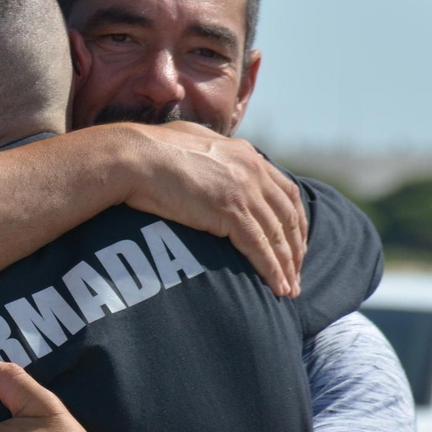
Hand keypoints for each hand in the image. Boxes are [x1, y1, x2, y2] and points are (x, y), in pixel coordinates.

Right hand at [127, 123, 305, 296]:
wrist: (134, 157)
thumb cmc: (149, 150)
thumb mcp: (191, 142)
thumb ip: (210, 152)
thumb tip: (207, 157)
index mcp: (246, 155)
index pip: (286, 191)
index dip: (295, 221)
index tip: (295, 242)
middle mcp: (253, 170)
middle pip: (289, 215)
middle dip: (296, 247)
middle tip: (297, 272)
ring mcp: (244, 190)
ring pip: (278, 235)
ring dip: (287, 265)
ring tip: (291, 289)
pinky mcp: (230, 211)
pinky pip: (260, 247)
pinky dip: (272, 270)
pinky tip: (278, 288)